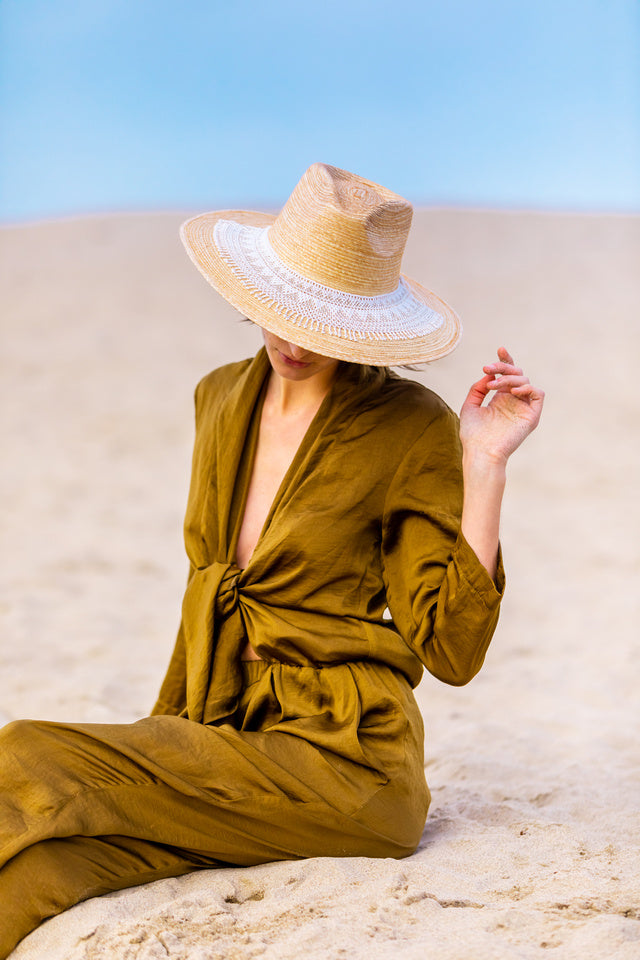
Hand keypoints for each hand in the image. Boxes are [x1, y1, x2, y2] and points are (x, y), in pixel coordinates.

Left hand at [459, 347, 543, 465]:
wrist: (480, 452)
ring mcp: (523, 408)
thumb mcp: (470, 406)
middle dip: (503, 367)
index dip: (506, 360)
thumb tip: (489, 375)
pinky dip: (526, 387)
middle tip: (488, 369)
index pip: (508, 374)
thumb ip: (478, 388)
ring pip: (525, 380)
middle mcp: (513, 401)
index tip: (500, 349)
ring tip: (493, 385)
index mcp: (501, 398)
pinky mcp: (532, 416)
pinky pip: (537, 394)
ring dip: (508, 378)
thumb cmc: (473, 434)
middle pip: (516, 373)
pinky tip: (512, 391)